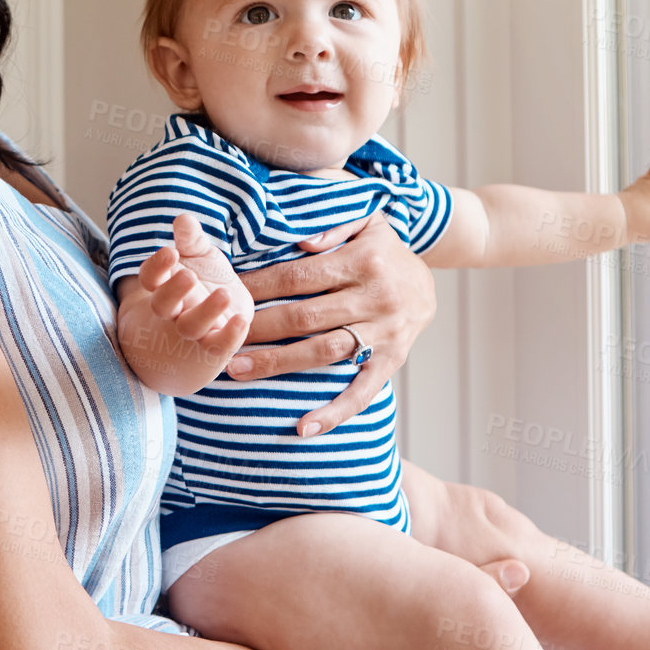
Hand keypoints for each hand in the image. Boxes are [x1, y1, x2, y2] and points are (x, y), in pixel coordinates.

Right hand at [134, 214, 254, 360]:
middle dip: (173, 291)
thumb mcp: (201, 254)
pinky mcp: (215, 342)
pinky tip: (241, 321)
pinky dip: (229, 336)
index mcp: (165, 284)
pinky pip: (217, 345)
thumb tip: (183, 218)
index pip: (150, 277)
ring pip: (190, 327)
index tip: (170, 251)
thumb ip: (191, 238)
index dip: (156, 267)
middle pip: (162, 305)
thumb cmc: (207, 276)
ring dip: (205, 312)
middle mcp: (175, 309)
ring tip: (223, 294)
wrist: (226, 307)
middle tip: (188, 275)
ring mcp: (194, 327)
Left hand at [228, 209, 434, 436]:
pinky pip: (363, 393)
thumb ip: (334, 226)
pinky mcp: (391, 363)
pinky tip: (304, 428)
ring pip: (324, 353)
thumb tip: (302, 243)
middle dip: (259, 329)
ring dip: (278, 364)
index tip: (226, 295)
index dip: (259, 287)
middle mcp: (375, 299)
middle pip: (305, 317)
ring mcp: (384, 335)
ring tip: (238, 370)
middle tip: (219, 338)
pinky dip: (335, 413)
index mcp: (362, 262)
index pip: (299, 277)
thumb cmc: (383, 252)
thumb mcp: (367, 222)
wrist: (430, 286)